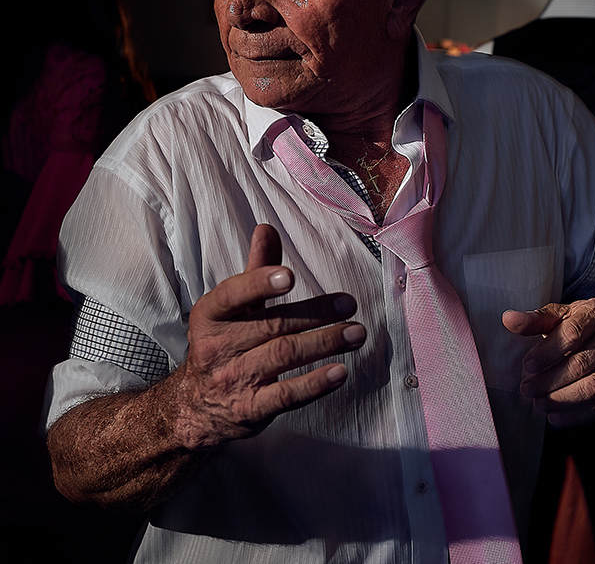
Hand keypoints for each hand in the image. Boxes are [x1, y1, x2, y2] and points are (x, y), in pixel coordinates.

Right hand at [173, 224, 365, 449]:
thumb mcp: (232, 308)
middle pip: (272, 325)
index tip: (289, 276)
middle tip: (349, 305)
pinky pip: (286, 395)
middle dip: (315, 313)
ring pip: (282, 357)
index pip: (233, 295)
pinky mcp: (251, 409)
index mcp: (212, 315)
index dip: (259, 284)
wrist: (195, 407)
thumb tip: (267, 228)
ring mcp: (234, 379)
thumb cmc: (224, 344)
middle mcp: (218, 347)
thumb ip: (255, 269)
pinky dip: (315, 384)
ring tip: (357, 333)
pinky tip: (340, 372)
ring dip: (324, 343)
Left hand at [502, 298, 594, 426]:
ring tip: (539, 404)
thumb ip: (535, 319)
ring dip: (562, 400)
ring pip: (593, 387)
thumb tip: (508, 319)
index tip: (527, 366)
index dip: (547, 353)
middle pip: (581, 364)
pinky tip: (555, 416)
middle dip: (550, 381)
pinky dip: (576, 414)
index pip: (572, 334)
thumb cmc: (585, 324)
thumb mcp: (562, 314)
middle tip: (527, 390)